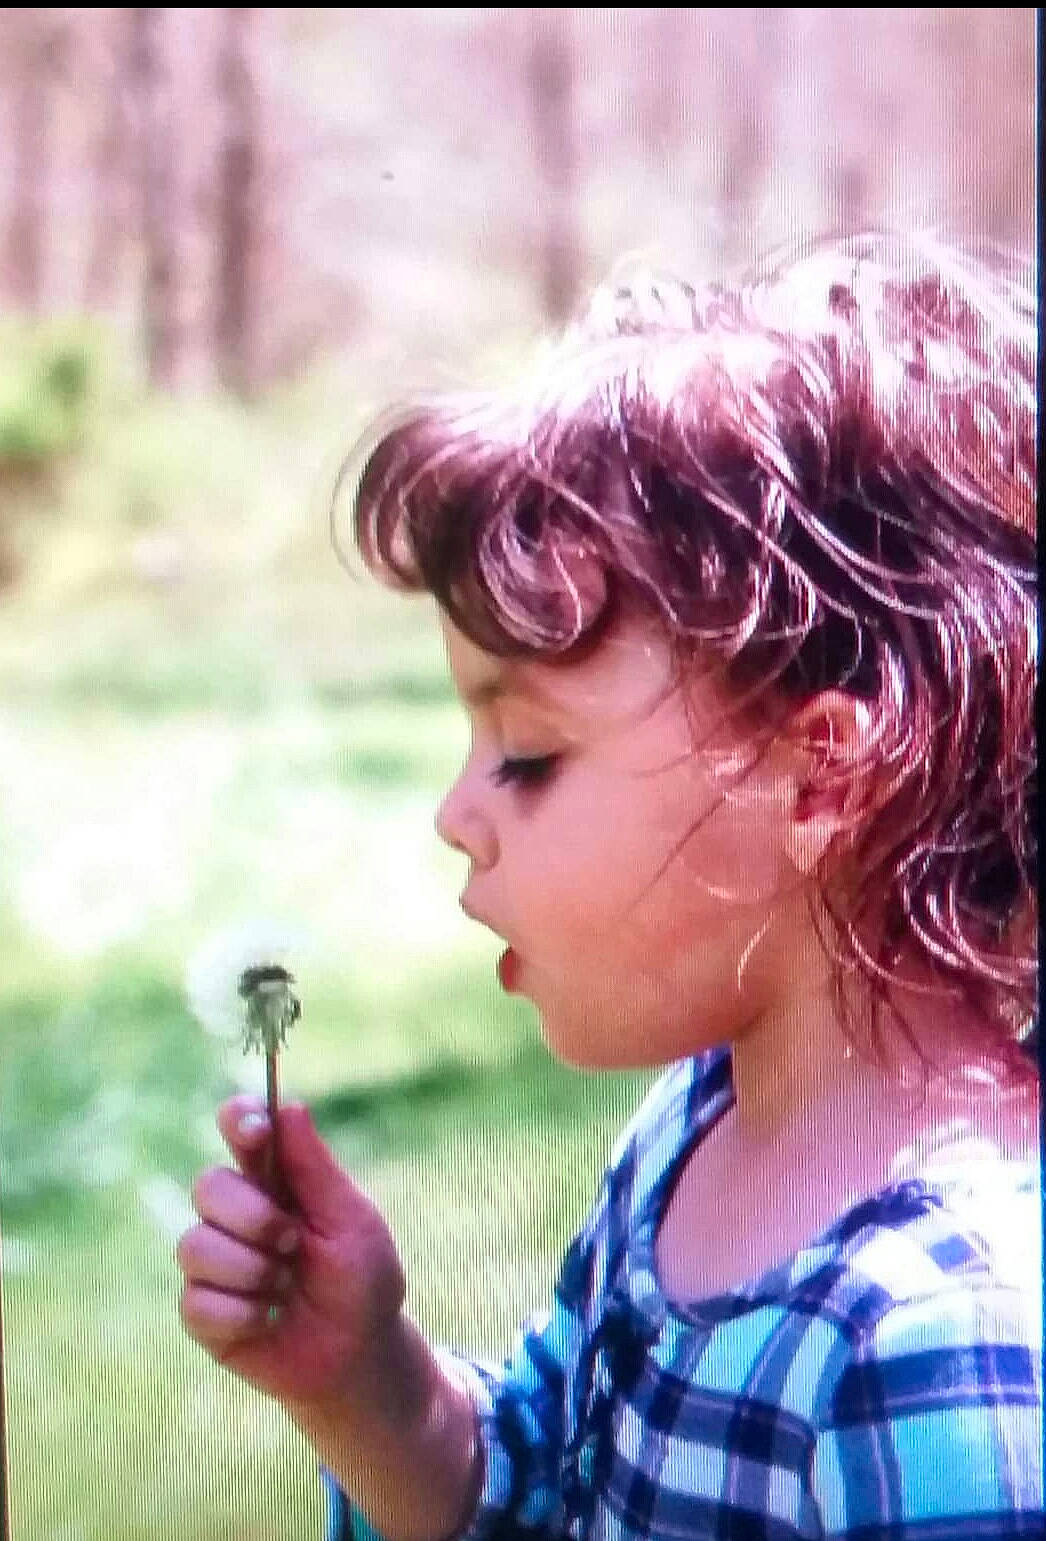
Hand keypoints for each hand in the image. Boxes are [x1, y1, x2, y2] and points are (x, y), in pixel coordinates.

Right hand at [177, 1097, 406, 1407]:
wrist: (357, 1357)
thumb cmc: (362, 1281)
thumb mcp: (351, 1221)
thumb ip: (316, 1169)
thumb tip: (289, 1106)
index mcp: (274, 1180)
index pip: (240, 1127)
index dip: (238, 1119)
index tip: (257, 1132)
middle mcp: (235, 1214)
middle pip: (207, 1185)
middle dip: (253, 1217)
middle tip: (292, 1242)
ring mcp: (214, 1262)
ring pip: (194, 1245)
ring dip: (250, 1271)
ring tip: (285, 1288)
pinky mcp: (203, 1312)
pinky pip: (195, 1301)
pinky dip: (241, 1313)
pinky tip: (268, 1320)